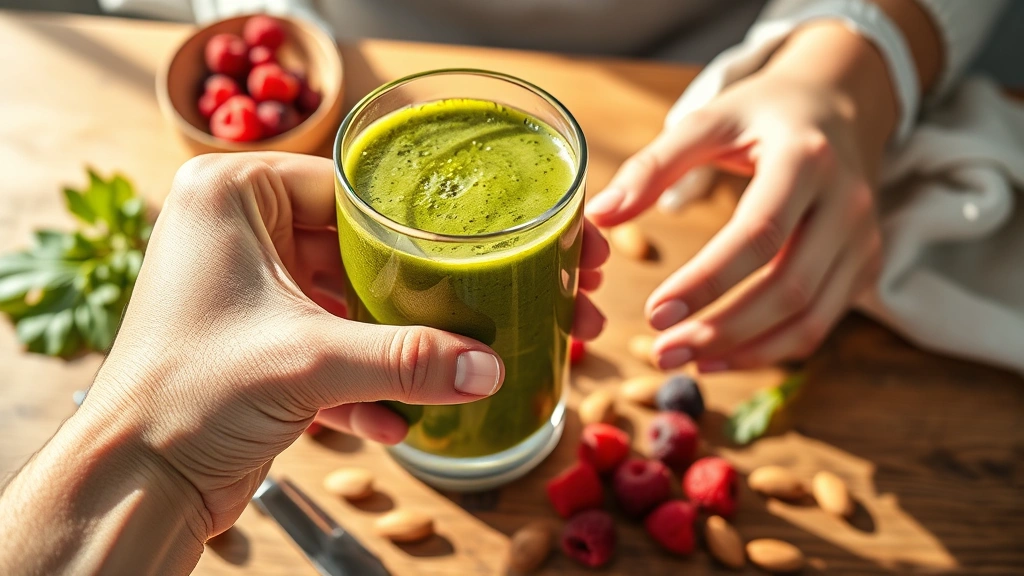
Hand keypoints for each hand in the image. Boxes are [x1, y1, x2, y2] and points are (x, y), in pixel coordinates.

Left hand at [78, 152, 605, 537]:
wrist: (136, 483)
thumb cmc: (186, 394)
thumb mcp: (312, 362)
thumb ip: (408, 359)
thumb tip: (489, 367)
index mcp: (230, 196)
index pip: (344, 189)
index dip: (404, 225)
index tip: (460, 247)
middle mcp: (235, 233)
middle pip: (350, 250)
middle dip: (402, 299)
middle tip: (461, 313)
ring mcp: (245, 291)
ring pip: (343, 303)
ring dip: (386, 349)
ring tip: (439, 372)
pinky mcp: (255, 343)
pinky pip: (325, 346)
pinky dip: (358, 382)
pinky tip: (392, 421)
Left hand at [586, 51, 884, 370]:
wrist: (839, 106)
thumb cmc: (763, 115)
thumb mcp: (708, 121)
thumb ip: (652, 167)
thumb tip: (600, 214)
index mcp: (806, 159)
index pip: (759, 233)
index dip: (708, 280)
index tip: (654, 312)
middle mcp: (846, 203)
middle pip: (789, 287)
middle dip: (722, 329)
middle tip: (662, 351)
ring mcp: (863, 240)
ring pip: (810, 318)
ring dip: (745, 350)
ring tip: (684, 360)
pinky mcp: (864, 266)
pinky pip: (820, 324)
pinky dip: (770, 350)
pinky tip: (720, 357)